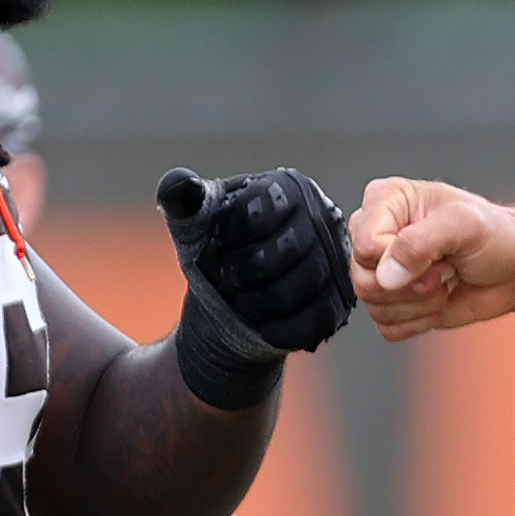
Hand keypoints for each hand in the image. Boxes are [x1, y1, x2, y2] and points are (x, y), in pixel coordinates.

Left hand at [159, 168, 357, 407]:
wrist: (235, 301)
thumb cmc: (217, 252)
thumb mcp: (195, 224)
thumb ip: (182, 199)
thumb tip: (177, 186)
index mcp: (288, 187)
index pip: (263, 205)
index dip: (232, 231)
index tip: (220, 243)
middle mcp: (323, 218)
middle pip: (288, 248)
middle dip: (245, 271)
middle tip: (227, 278)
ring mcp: (335, 262)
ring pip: (300, 287)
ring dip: (258, 302)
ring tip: (240, 302)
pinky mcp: (338, 303)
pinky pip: (313, 321)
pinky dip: (278, 329)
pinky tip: (259, 325)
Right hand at [350, 177, 514, 337]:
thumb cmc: (494, 235)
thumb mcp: (463, 224)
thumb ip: (419, 243)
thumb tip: (385, 274)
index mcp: (385, 202)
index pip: (364, 245)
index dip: (397, 260)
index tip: (435, 255)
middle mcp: (377, 235)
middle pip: (363, 281)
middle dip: (413, 286)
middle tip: (445, 270)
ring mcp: (383, 271)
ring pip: (375, 307)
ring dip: (420, 304)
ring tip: (445, 281)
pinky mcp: (393, 303)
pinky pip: (387, 327)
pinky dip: (418, 322)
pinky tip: (439, 300)